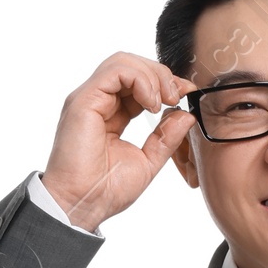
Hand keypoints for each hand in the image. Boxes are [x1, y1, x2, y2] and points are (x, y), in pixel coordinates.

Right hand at [40, 54, 194, 233]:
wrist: (81, 206)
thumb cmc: (105, 191)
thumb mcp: (147, 162)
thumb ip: (165, 138)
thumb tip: (186, 115)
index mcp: (111, 113)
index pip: (138, 82)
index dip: (164, 83)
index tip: (186, 93)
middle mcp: (98, 101)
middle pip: (132, 65)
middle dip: (160, 75)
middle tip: (177, 96)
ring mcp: (89, 98)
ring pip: (123, 62)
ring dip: (151, 75)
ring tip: (163, 101)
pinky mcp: (83, 100)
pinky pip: (115, 71)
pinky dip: (139, 80)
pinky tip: (150, 104)